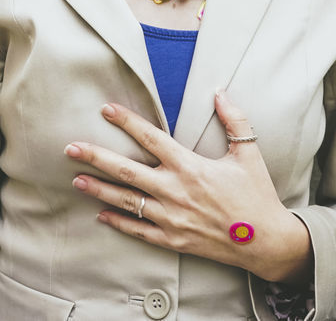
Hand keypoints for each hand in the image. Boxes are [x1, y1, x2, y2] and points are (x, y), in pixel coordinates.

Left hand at [64, 89, 313, 283]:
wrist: (265, 242)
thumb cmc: (257, 196)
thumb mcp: (248, 154)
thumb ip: (234, 120)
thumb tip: (220, 92)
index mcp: (190, 166)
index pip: (150, 138)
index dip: (126, 121)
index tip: (106, 109)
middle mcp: (175, 191)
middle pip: (125, 171)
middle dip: (95, 157)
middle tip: (70, 148)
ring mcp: (171, 217)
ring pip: (125, 201)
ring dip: (98, 190)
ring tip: (76, 180)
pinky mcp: (173, 239)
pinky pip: (138, 230)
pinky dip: (118, 222)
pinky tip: (101, 214)